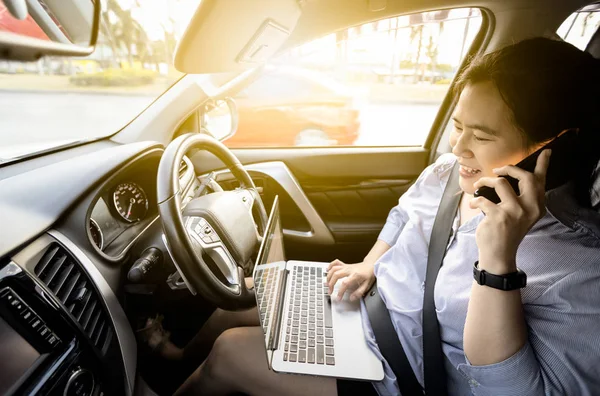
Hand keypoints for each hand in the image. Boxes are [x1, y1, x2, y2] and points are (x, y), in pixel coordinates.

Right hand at [326, 259, 374, 300]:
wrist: (370, 265)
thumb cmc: (369, 274)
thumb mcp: (367, 285)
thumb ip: (359, 292)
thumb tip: (351, 298)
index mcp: (355, 275)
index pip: (345, 283)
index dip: (340, 292)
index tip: (338, 298)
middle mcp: (349, 270)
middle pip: (336, 275)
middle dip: (331, 284)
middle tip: (330, 292)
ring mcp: (346, 266)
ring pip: (334, 269)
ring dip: (329, 276)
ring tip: (327, 284)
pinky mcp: (345, 264)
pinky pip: (336, 262)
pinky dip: (330, 265)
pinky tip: (327, 270)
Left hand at [469, 149, 550, 272]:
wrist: (498, 253)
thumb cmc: (506, 231)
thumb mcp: (521, 214)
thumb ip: (522, 197)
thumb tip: (509, 176)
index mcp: (537, 206)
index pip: (541, 181)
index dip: (543, 164)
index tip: (546, 151)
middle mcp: (530, 207)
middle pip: (524, 176)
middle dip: (508, 168)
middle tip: (496, 170)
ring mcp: (515, 212)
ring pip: (501, 183)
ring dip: (485, 181)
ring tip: (479, 185)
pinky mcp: (498, 216)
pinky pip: (483, 199)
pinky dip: (475, 200)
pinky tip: (474, 205)